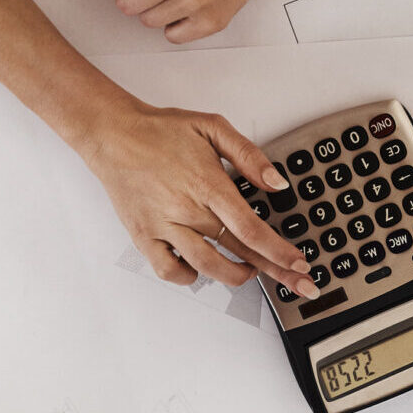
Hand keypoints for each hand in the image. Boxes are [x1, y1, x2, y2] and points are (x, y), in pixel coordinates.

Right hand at [78, 95, 316, 296]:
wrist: (111, 133)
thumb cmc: (161, 130)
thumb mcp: (213, 127)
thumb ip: (249, 155)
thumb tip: (277, 183)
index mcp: (208, 186)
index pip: (251, 230)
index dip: (279, 251)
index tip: (300, 264)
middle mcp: (187, 211)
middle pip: (238, 252)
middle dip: (275, 272)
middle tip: (301, 285)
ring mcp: (163, 227)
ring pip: (206, 267)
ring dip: (235, 276)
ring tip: (251, 272)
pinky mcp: (143, 236)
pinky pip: (168, 270)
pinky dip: (188, 276)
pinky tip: (201, 269)